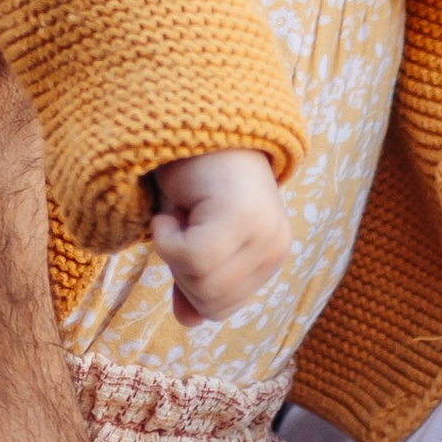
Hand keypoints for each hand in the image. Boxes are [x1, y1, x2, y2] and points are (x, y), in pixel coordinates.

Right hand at [147, 150, 292, 324]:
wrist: (190, 121)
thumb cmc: (191, 176)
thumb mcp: (192, 237)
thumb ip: (194, 278)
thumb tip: (189, 320)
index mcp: (270, 256)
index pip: (220, 308)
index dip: (187, 283)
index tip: (185, 237)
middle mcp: (275, 247)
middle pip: (211, 302)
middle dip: (179, 270)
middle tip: (179, 224)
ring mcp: (263, 231)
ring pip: (201, 283)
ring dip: (171, 251)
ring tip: (180, 213)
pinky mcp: (242, 215)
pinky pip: (191, 258)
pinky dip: (166, 237)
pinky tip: (173, 208)